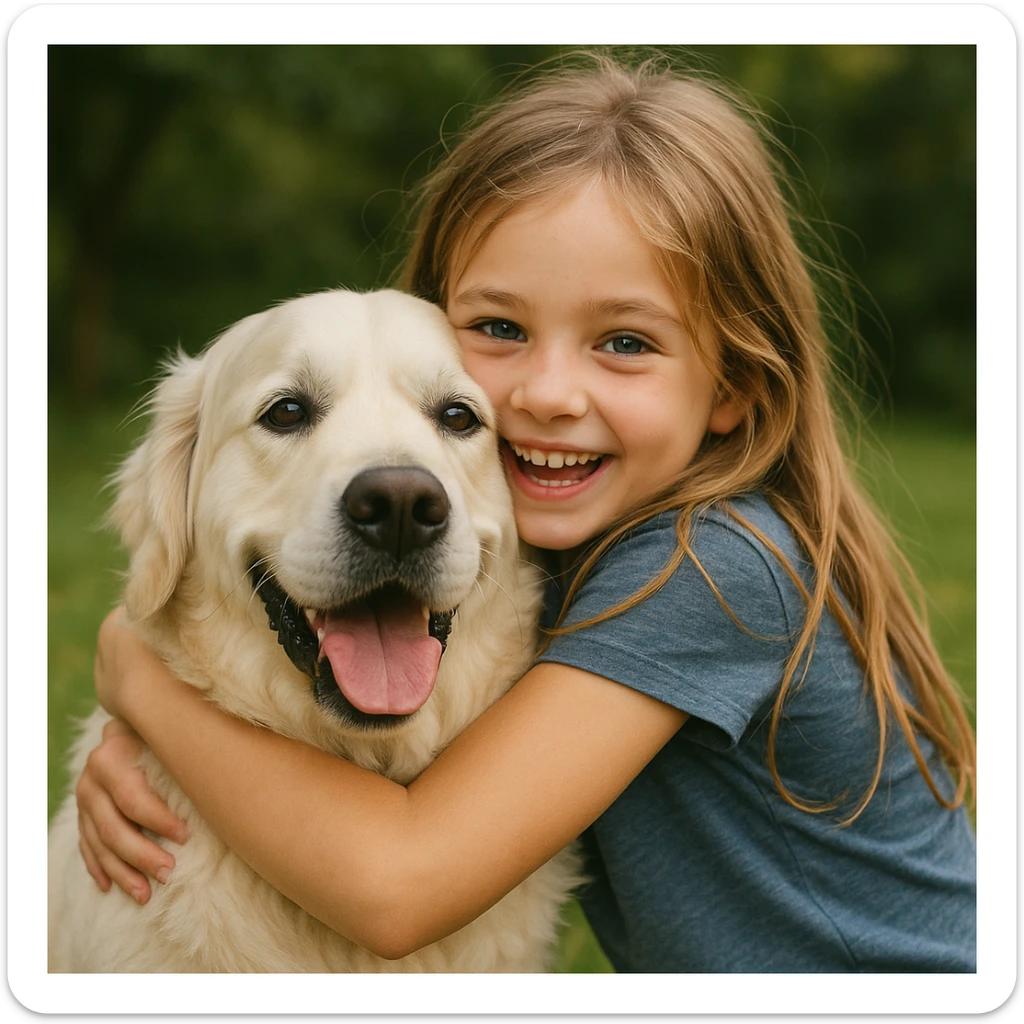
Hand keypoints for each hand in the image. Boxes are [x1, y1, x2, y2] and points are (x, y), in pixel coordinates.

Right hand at [80, 619, 191, 901]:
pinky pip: (85, 845)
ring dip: (122, 869)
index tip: (186, 836)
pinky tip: (111, 887)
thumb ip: (201, 734)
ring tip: (148, 892)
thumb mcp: (186, 724)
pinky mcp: (83, 809)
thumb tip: (249, 741)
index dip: (157, 819)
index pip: (131, 795)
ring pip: (98, 840)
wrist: (145, 709)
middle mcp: (94, 771)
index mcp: (117, 749)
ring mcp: (85, 792)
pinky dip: (98, 867)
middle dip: (141, 853)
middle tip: (169, 872)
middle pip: (112, 825)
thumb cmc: (180, 722)